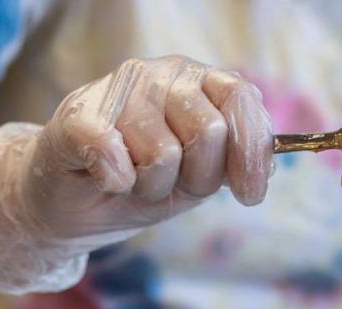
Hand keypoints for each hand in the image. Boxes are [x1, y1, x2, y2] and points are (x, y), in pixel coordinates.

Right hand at [0, 56, 273, 293]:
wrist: (73, 200)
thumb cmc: (143, 181)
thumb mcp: (200, 177)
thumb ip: (234, 164)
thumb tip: (268, 166)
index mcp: (200, 84)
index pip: (241, 100)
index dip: (252, 152)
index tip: (249, 195)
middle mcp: (162, 75)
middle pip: (210, 132)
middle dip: (198, 177)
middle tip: (172, 183)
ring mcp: (118, 90)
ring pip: (164, 154)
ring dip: (153, 185)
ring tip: (136, 179)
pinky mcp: (78, 116)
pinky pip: (114, 153)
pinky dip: (118, 180)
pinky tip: (109, 178)